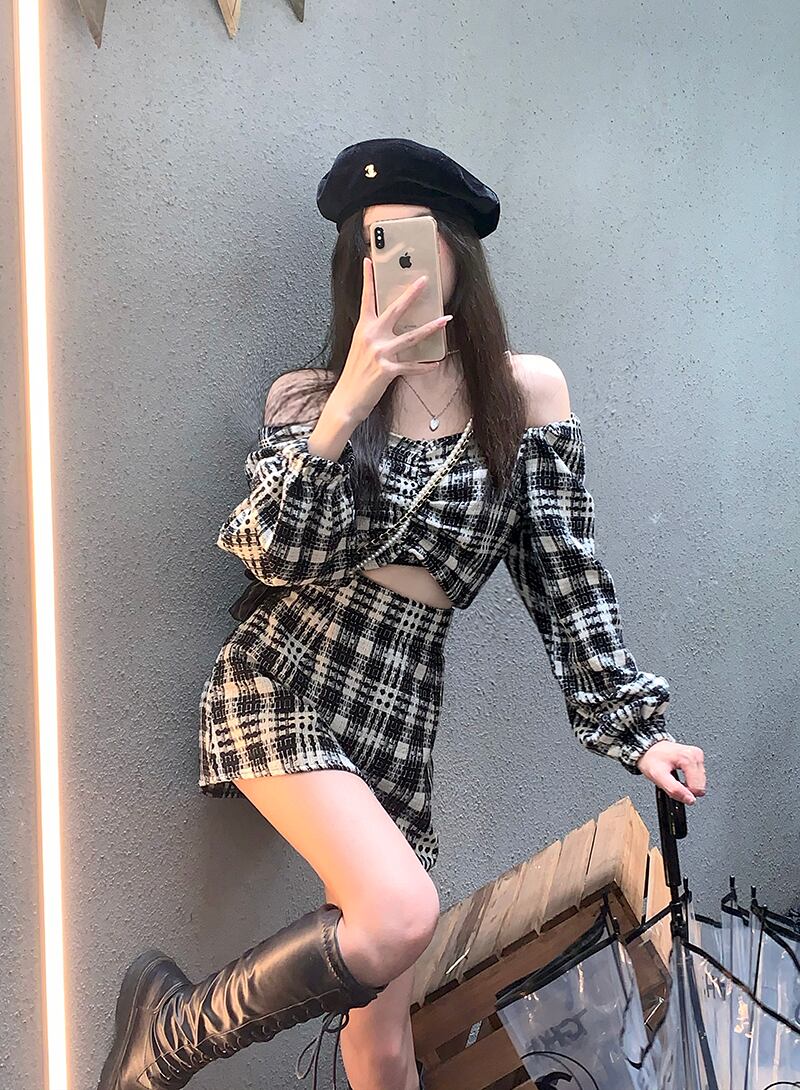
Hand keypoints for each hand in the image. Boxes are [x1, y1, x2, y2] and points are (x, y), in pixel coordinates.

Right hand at [325, 257, 452, 428]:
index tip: (369, 261)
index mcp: (363, 328)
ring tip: (446, 319)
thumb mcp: (360, 348)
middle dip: (412, 294)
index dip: (368, 279)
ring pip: (411, 337)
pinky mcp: (387, 370)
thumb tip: (389, 325)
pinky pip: (411, 366)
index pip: (366, 299)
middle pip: (395, 310)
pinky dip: (424, 366)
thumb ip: (373, 334)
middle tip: (425, 281)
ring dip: (431, 328)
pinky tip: (435, 364)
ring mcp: (380, 353)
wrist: (347, 399)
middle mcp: (371, 337)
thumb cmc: (354, 373)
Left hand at [635, 740, 705, 804]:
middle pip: (700, 786)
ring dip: (688, 783)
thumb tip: (690, 799)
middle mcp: (696, 755)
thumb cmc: (651, 759)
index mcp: (689, 758)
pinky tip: (679, 773)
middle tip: (673, 781)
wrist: (648, 750)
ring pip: (700, 783)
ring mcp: (698, 756)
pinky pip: (698, 777)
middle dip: (686, 788)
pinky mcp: (698, 758)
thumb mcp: (657, 777)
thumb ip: (674, 789)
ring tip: (674, 776)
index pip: (698, 788)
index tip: (674, 785)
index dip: (685, 793)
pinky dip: (689, 778)